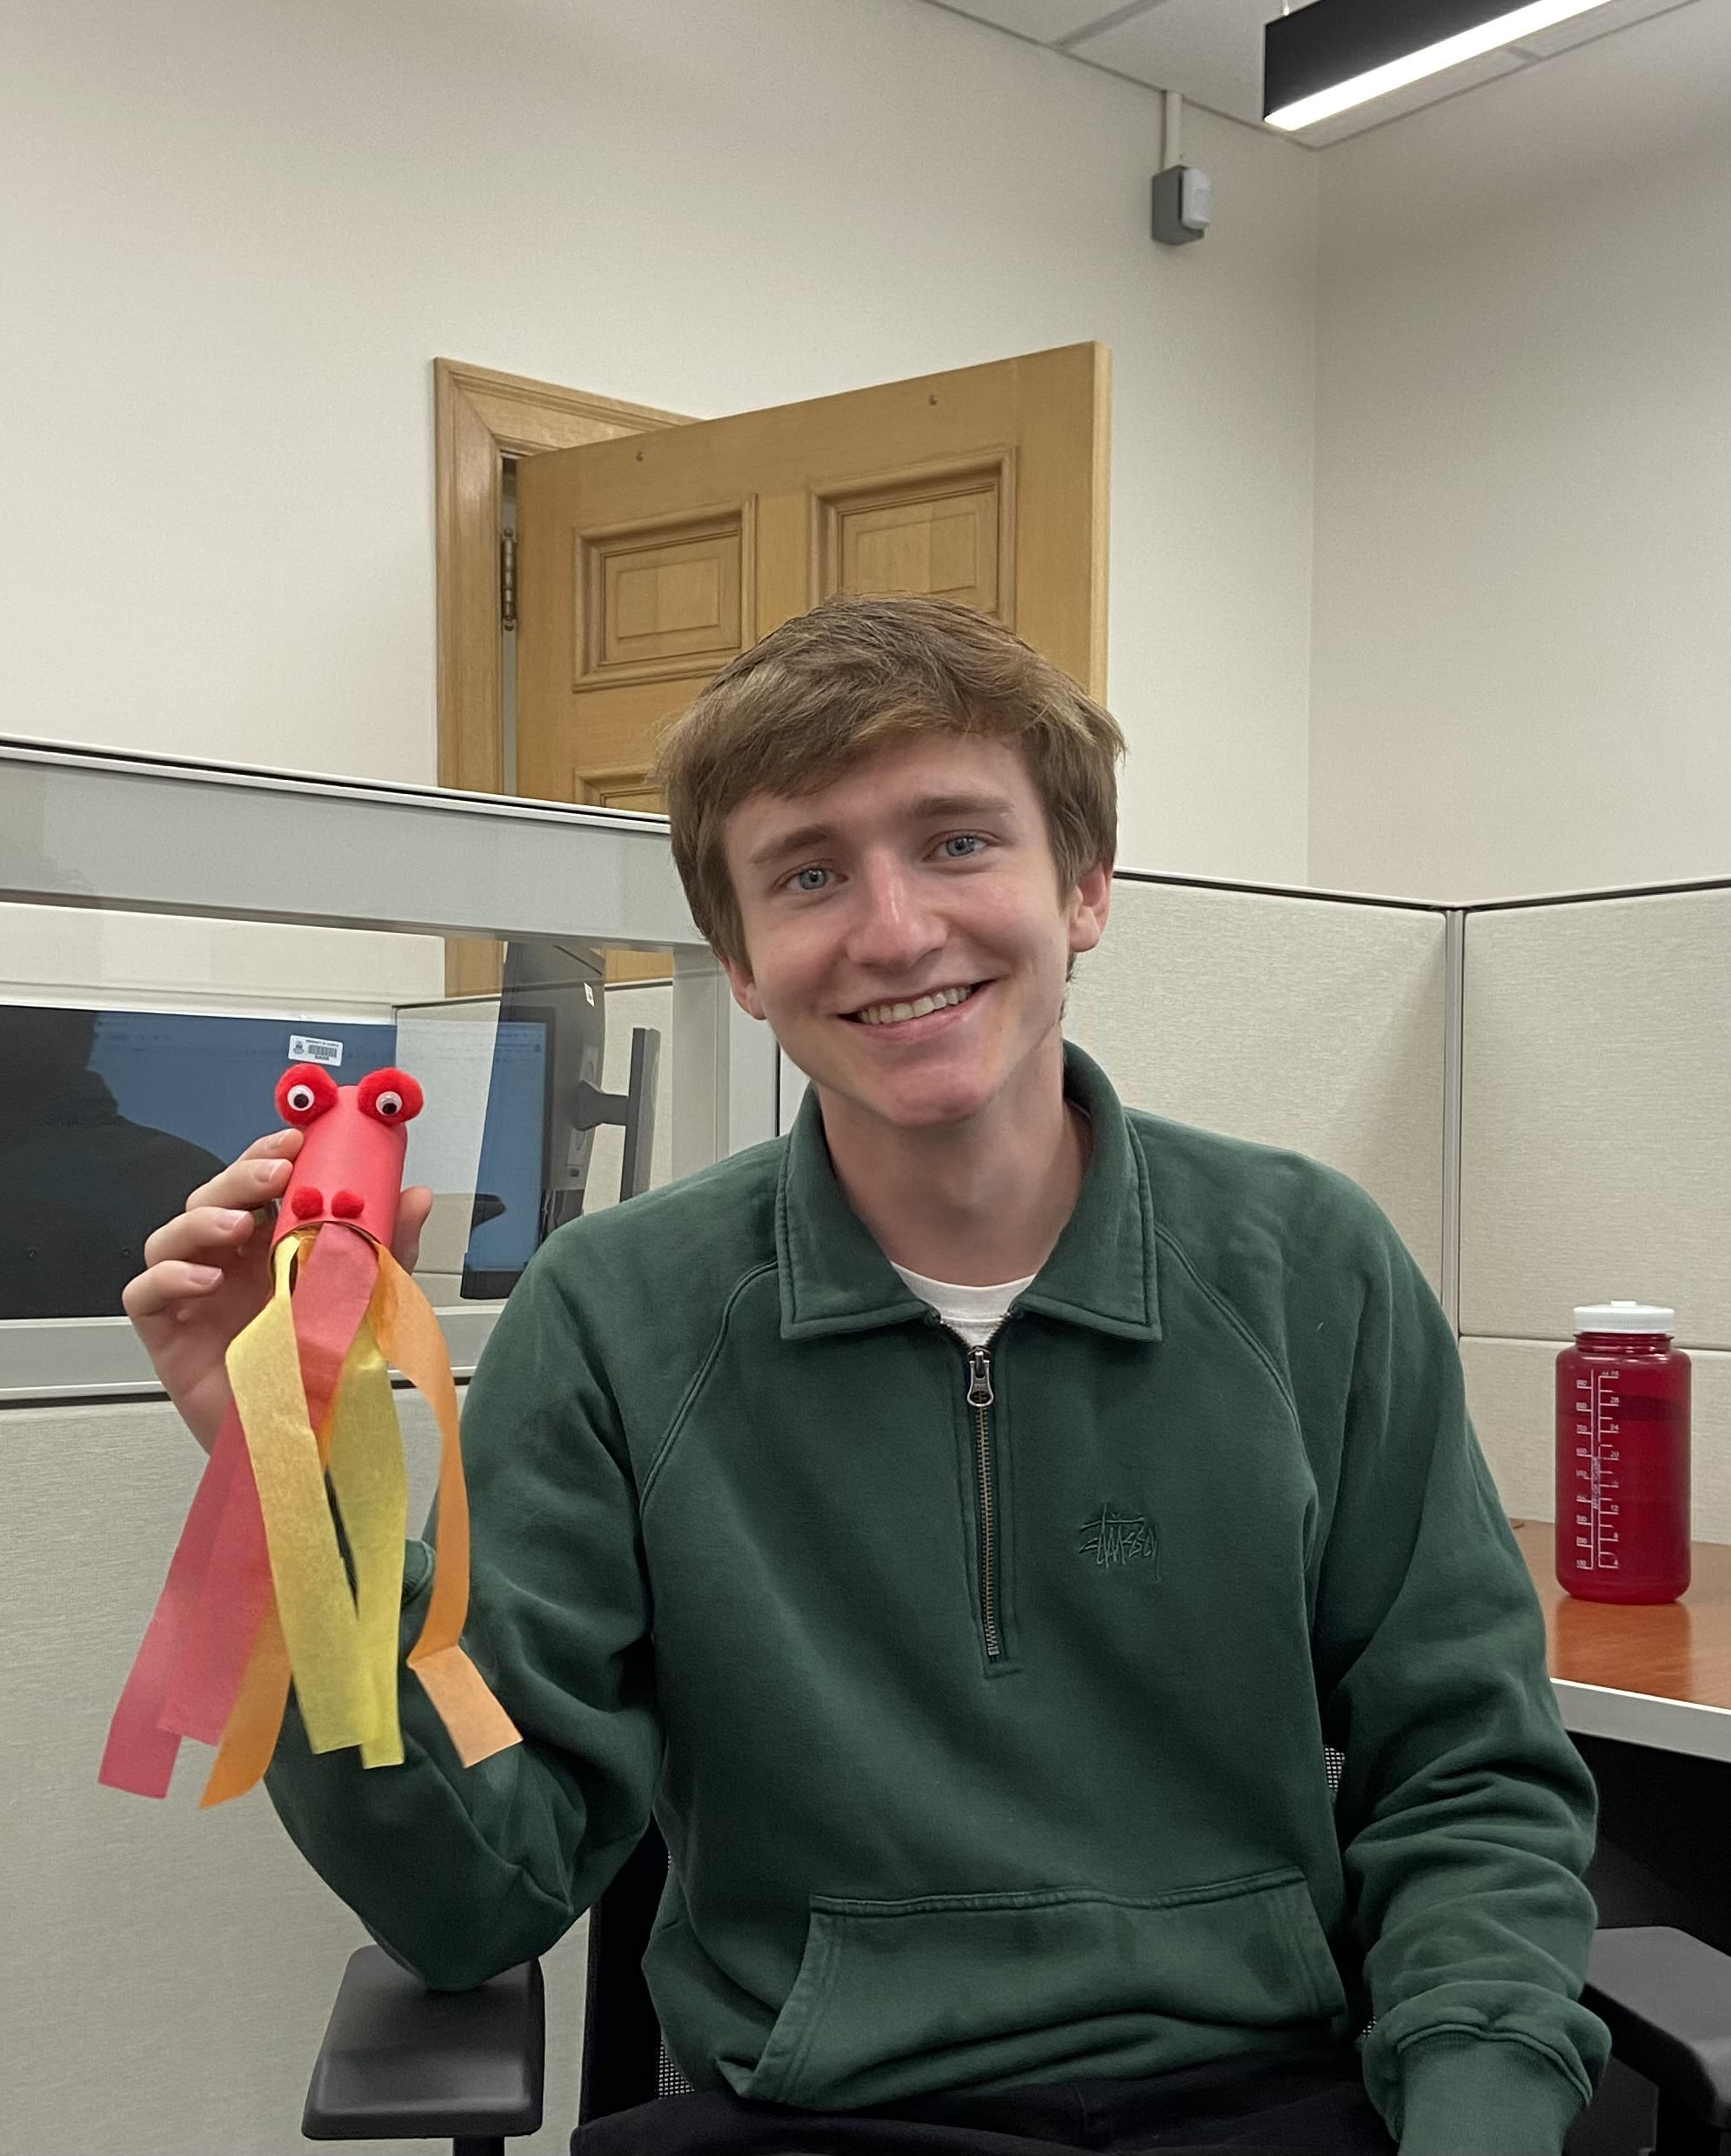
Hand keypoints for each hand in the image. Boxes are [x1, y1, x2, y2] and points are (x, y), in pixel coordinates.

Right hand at [122, 1129, 432, 1453]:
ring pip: (169, 1237)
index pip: (257, 1186)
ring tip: (241, 1224)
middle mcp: (226, 1265)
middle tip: (275, 1172)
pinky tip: (207, 1281)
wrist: (309, 1443)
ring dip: (201, 1219)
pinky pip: (144, 1293)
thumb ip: (388, 1247)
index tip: (298, 1138)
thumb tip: (415, 1195)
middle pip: (210, 1200)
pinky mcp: (166, 1335)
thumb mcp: (369, 1300)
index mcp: (269, 1247)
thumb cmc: (330, 1370)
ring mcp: (192, 1297)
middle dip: (239, 1177)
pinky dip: (169, 1277)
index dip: (268, 1154)